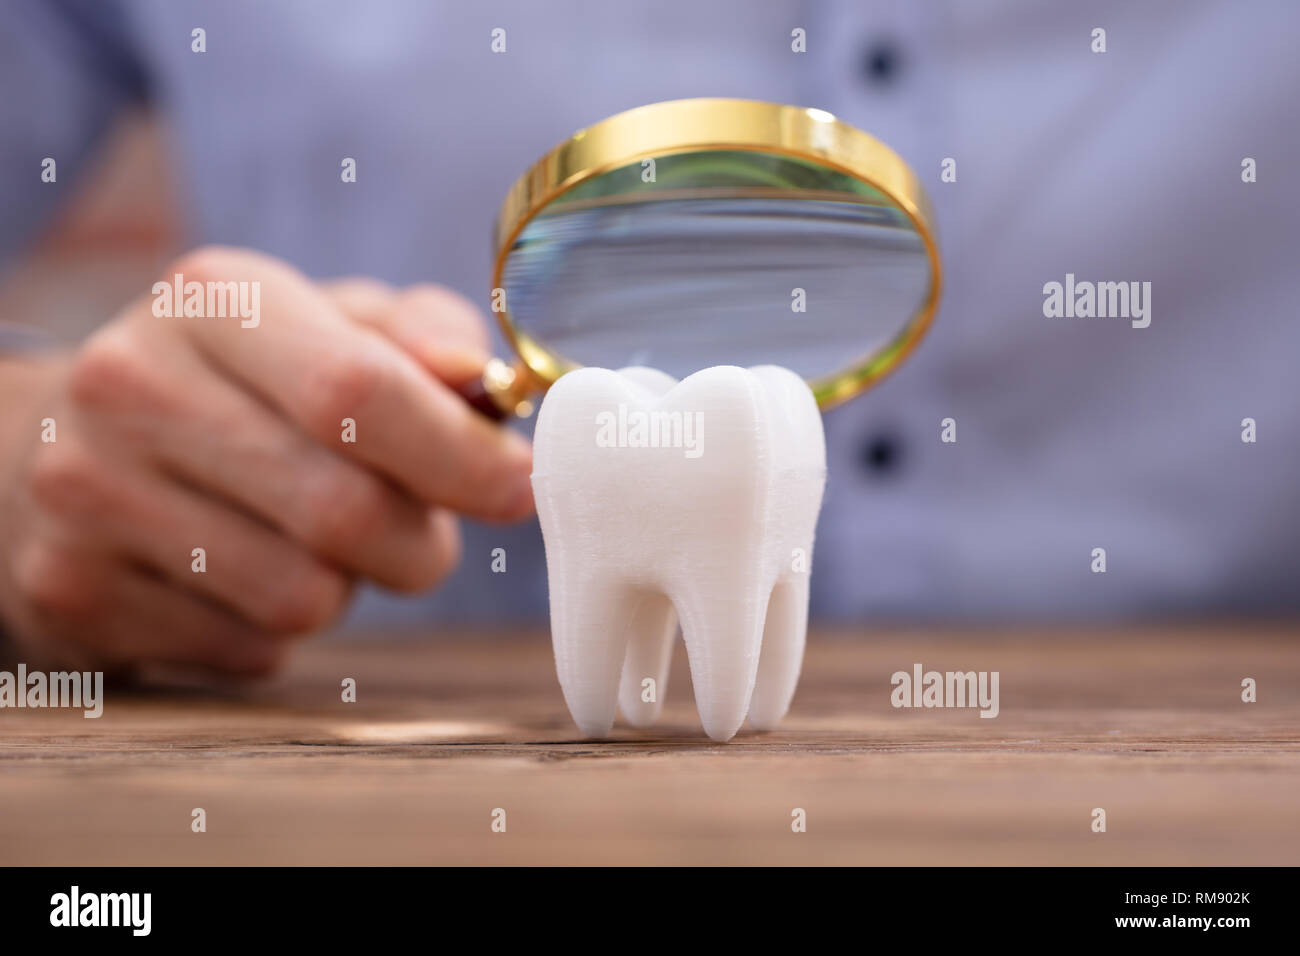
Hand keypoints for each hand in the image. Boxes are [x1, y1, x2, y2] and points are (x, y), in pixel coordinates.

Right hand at [0, 247, 532, 675]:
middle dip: (419, 542)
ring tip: (315, 542)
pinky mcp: (74, 589)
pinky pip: (249, 647)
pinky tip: (241, 575)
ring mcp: (86, 491)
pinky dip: (279, 627)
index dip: (461, 456)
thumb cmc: (242, 382)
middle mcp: (131, 384)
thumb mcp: (329, 325)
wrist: (61, 445)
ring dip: (349, 588)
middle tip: (422, 533)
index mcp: (215, 299)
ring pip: (303, 597)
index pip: (357, 392)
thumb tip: (482, 383)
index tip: (518, 488)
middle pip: (343, 511)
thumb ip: (421, 339)